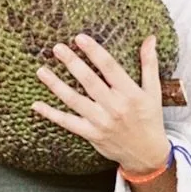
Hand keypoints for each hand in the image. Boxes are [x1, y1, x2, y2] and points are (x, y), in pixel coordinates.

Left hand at [33, 34, 168, 173]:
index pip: (109, 67)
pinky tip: (37, 105)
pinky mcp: (91, 134)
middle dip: (72, 63)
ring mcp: (101, 122)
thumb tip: (150, 38)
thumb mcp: (153, 91)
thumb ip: (149, 64)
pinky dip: (51, 114)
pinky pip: (68, 122)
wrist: (146, 153)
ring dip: (56, 85)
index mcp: (129, 93)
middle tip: (57, 48)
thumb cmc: (150, 119)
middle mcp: (114, 107)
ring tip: (41, 71)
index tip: (80, 38)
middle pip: (89, 81)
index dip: (94, 52)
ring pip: (74, 100)